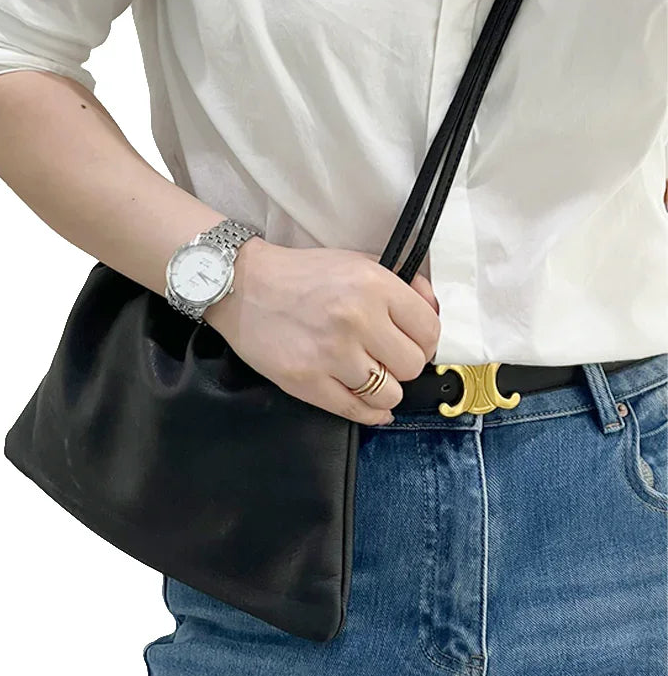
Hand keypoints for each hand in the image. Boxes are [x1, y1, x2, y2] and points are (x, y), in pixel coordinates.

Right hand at [204, 239, 440, 425]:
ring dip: (383, 390)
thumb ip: (401, 285)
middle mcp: (358, 320)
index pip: (429, 330)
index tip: (409, 343)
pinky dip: (369, 413)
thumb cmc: (300, 275)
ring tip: (367, 377)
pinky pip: (357, 411)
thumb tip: (434, 310)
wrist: (242, 285)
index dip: (423, 341)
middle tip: (383, 358)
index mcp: (374, 285)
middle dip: (401, 365)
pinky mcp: (307, 381)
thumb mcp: (356, 262)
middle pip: (412, 366)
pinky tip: (367, 404)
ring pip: (389, 394)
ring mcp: (332, 354)